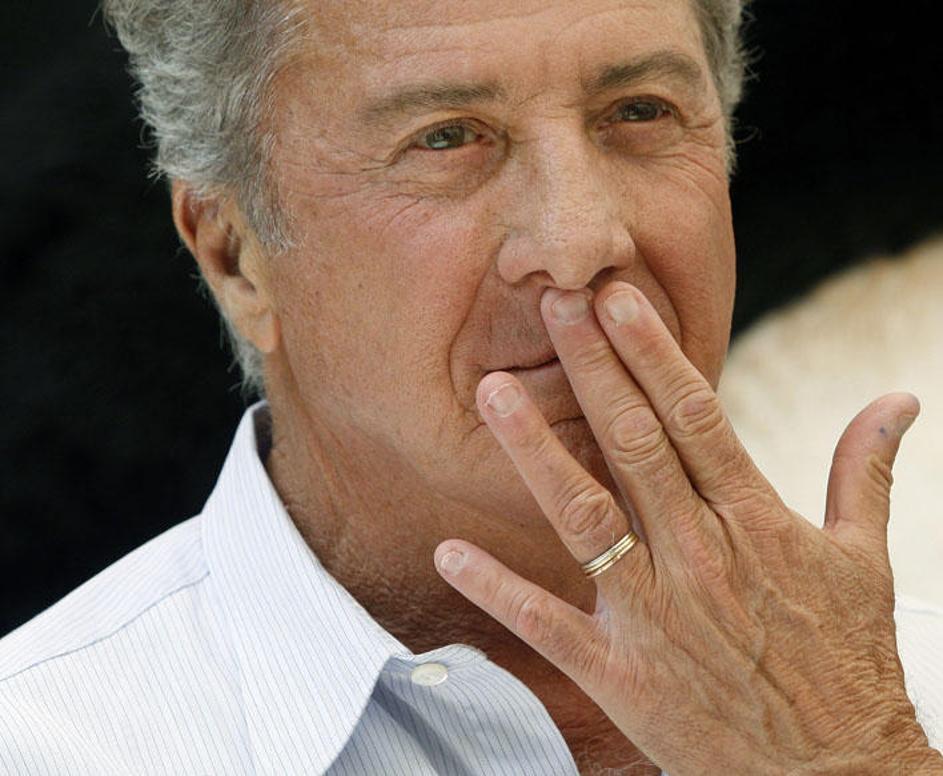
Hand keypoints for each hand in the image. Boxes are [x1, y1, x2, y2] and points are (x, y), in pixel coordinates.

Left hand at [434, 282, 940, 773]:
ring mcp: (654, 615)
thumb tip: (899, 400)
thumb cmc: (848, 663)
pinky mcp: (620, 674)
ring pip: (585, 517)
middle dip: (591, 370)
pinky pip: (547, 625)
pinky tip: (449, 552)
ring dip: (535, 452)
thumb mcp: (864, 560)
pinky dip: (497, 588)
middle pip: (634, 445)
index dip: (652, 353)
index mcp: (754, 522)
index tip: (617, 299)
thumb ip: (865, 472)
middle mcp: (698, 557)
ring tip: (492, 393)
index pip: (696, 417)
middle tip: (552, 305)